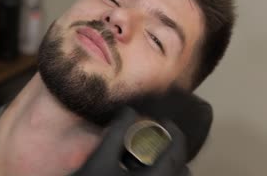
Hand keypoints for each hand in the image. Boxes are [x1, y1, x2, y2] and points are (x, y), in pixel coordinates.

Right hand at [72, 107, 188, 175]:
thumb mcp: (99, 159)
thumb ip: (116, 134)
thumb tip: (129, 112)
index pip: (176, 153)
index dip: (174, 133)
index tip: (164, 121)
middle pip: (181, 171)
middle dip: (170, 153)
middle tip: (150, 142)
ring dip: (164, 168)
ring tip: (139, 161)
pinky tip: (132, 175)